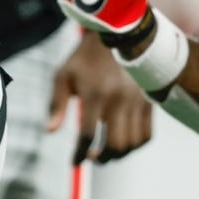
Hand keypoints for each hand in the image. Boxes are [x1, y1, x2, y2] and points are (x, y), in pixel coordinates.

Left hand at [49, 29, 153, 163]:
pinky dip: (135, 146)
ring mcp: (136, 102)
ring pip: (132, 144)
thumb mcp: (64, 75)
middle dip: (101, 159)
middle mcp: (118, 100)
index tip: (75, 162)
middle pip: (115, 145)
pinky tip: (123, 143)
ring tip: (105, 153)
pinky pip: (147, 135)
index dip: (79, 154)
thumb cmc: (84, 58)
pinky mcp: (148, 102)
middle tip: (91, 158)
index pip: (88, 136)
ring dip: (118, 155)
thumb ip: (56, 104)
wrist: (118, 35)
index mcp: (95, 95)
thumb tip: (50, 132)